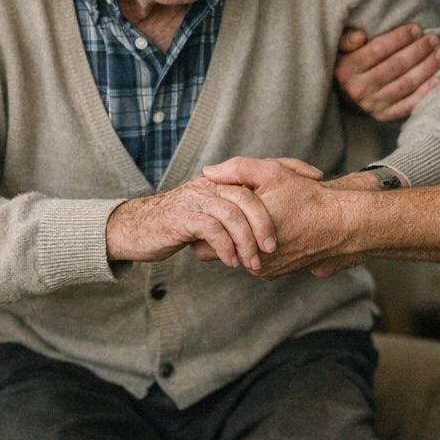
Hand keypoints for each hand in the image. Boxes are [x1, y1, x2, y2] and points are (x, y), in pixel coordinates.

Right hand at [106, 176, 281, 271]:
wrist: (134, 229)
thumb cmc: (175, 225)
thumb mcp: (207, 216)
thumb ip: (229, 216)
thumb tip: (259, 232)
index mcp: (219, 182)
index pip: (256, 177)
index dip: (282, 183)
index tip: (305, 195)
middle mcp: (209, 185)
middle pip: (247, 196)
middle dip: (265, 223)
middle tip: (273, 248)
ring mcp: (195, 199)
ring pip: (232, 214)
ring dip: (247, 242)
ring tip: (254, 262)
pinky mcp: (182, 217)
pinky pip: (212, 230)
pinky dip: (226, 248)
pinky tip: (231, 262)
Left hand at [199, 157, 357, 278]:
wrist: (342, 224)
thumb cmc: (307, 198)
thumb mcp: (271, 172)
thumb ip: (236, 169)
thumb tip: (208, 172)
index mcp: (243, 238)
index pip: (204, 239)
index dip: (207, 221)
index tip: (212, 209)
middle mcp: (251, 260)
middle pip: (220, 247)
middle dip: (223, 230)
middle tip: (230, 212)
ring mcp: (263, 270)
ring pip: (239, 253)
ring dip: (242, 239)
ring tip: (256, 219)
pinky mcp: (275, 273)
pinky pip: (256, 260)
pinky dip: (258, 247)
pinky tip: (272, 230)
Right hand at [335, 24, 439, 121]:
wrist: (346, 91)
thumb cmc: (348, 60)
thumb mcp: (339, 47)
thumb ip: (346, 38)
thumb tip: (360, 37)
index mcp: (346, 69)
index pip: (377, 50)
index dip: (399, 38)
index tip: (416, 28)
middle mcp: (359, 89)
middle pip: (395, 67)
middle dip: (418, 51)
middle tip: (433, 39)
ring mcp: (372, 105)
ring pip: (405, 85)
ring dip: (426, 68)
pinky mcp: (384, 116)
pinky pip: (408, 105)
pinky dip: (425, 93)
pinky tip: (438, 79)